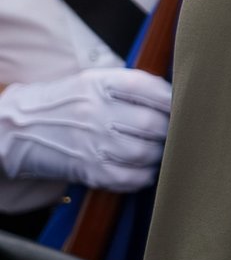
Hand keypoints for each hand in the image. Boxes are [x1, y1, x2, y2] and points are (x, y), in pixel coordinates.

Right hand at [0, 69, 173, 191]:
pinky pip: (128, 178)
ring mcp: (90, 143)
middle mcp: (94, 112)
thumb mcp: (93, 82)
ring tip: (159, 150)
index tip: (185, 107)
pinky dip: (143, 176)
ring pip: (143, 153)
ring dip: (159, 154)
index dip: (173, 100)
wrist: (16, 128)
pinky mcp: (86, 169)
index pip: (148, 89)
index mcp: (99, 84)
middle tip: (174, 132)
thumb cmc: (67, 103)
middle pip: (151, 124)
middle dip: (170, 130)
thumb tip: (178, 99)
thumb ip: (132, 87)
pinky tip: (145, 169)